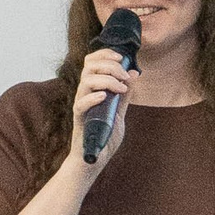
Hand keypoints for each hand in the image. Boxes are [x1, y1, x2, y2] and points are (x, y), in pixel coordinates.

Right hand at [68, 40, 136, 171]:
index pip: (92, 62)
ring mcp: (81, 105)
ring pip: (86, 81)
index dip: (105, 54)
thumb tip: (135, 74)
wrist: (95, 160)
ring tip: (121, 89)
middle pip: (89, 66)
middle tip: (125, 76)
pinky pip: (81, 104)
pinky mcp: (79, 119)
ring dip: (107, 79)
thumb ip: (125, 94)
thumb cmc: (104, 137)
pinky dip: (93, 97)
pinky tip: (105, 97)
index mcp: (93, 89)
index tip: (121, 58)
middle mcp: (85, 94)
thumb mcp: (119, 112)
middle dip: (110, 65)